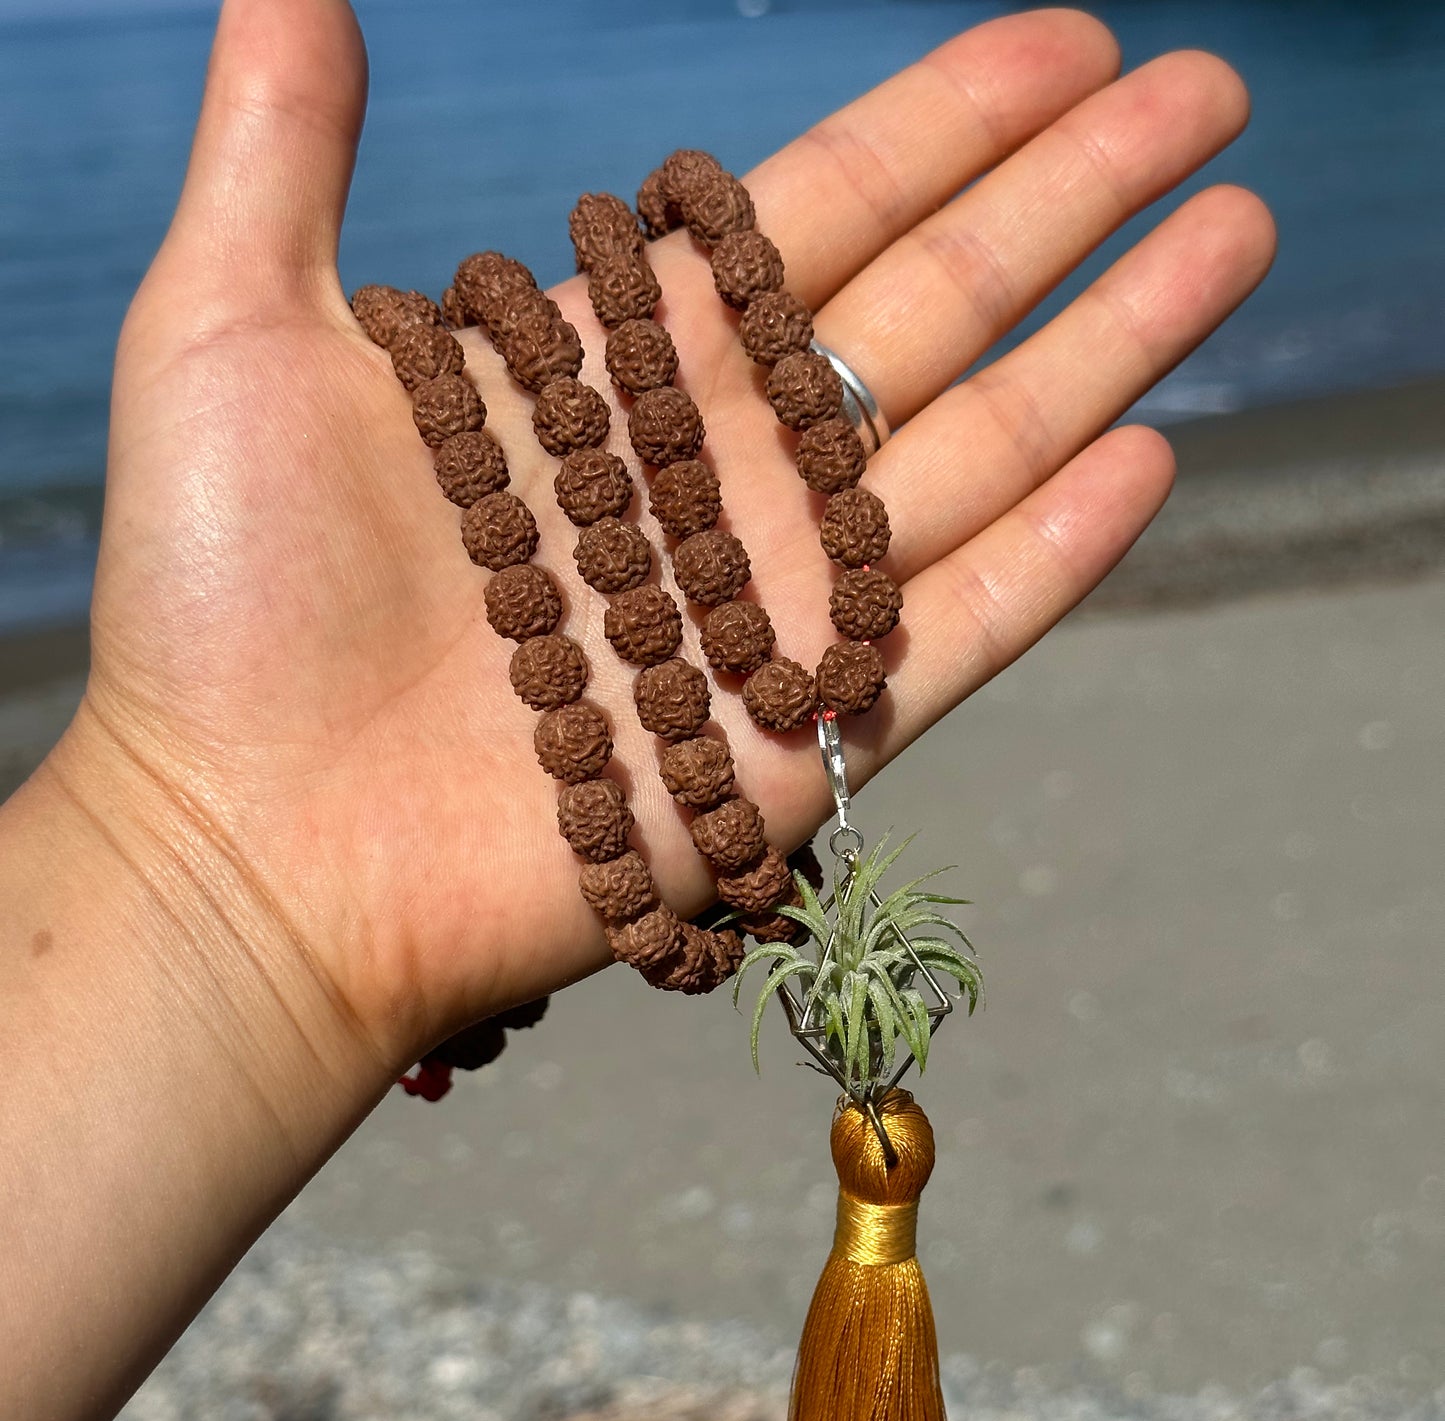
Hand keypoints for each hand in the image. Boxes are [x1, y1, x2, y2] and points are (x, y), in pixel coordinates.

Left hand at [69, 0, 1272, 1075]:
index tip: (1067, 42)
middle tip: (1209, 95)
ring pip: (977, 447)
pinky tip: (1149, 453)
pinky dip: (1054, 552)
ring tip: (1234, 232)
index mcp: (610, 370)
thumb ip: (283, 149)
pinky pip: (956, 631)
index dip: (948, 122)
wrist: (249, 850)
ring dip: (1114, 340)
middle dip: (1078, 198)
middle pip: (936, 308)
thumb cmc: (218, 607)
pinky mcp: (799, 748)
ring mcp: (766, 612)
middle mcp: (711, 476)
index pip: (818, 215)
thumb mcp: (229, 333)